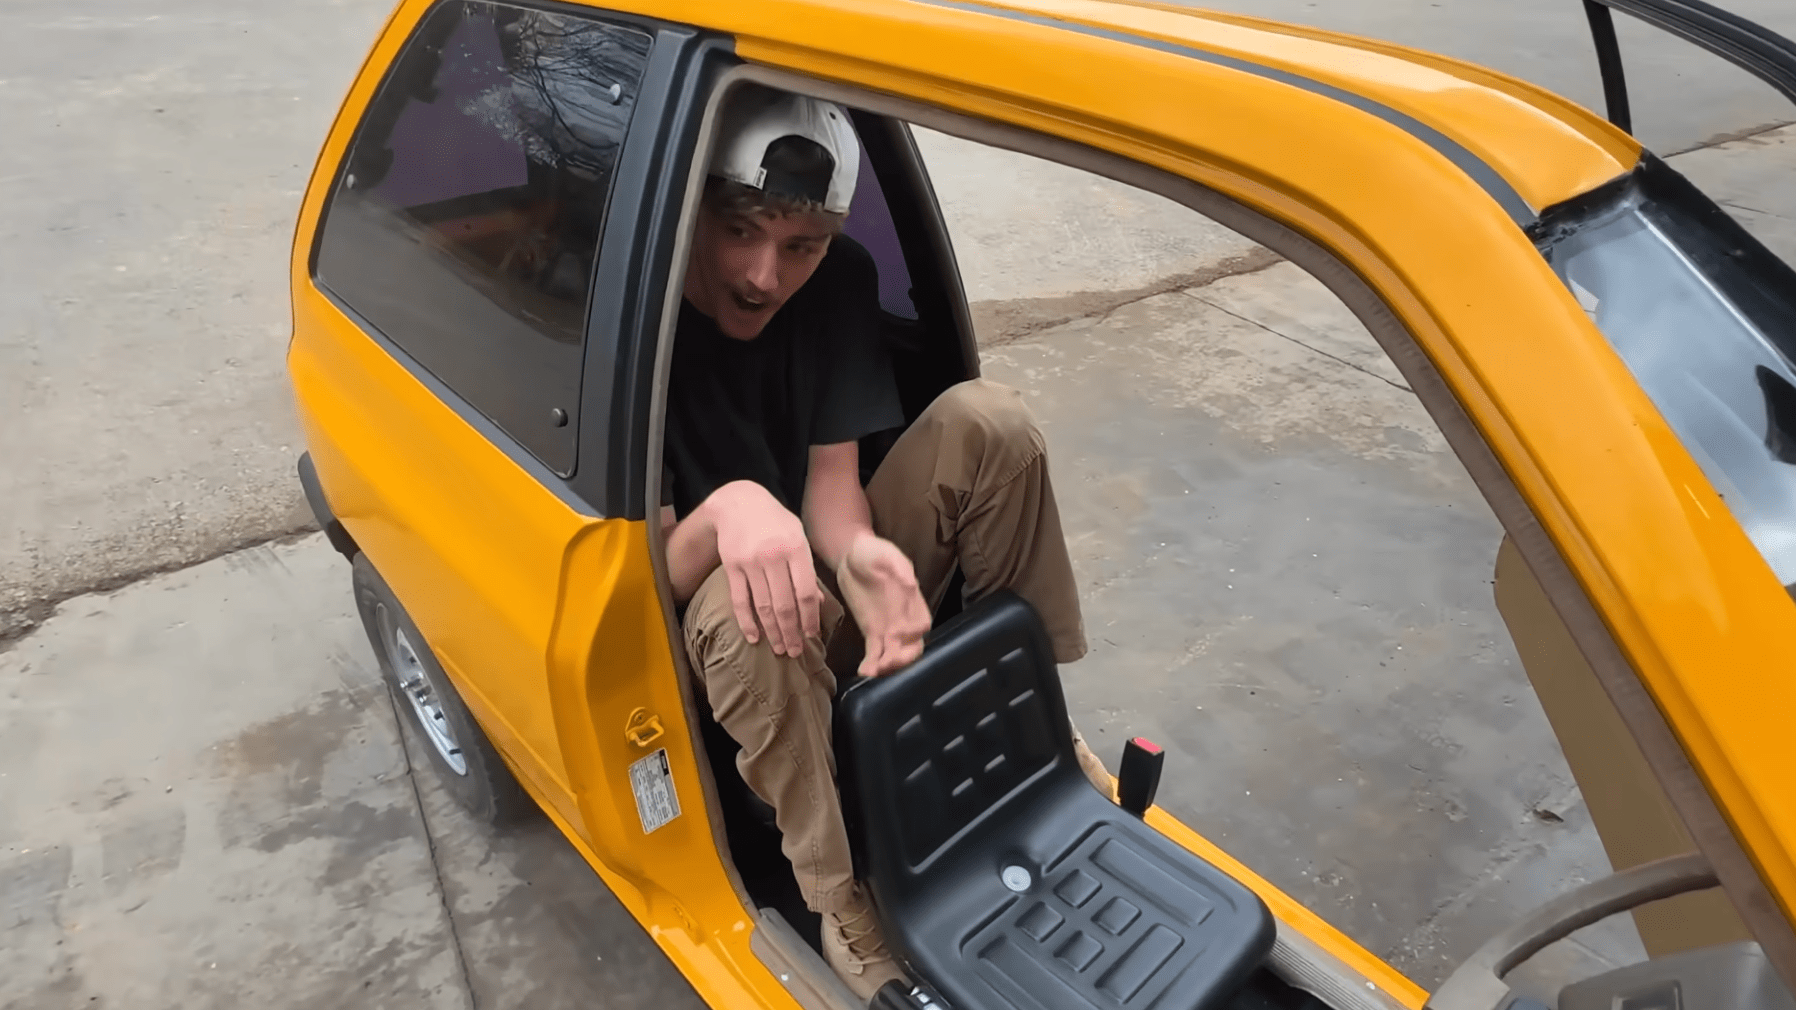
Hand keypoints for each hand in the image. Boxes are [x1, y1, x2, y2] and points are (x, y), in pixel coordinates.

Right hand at [706, 481, 822, 657]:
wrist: (738, 502)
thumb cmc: (775, 522)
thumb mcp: (798, 537)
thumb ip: (807, 569)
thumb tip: (817, 604)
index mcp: (796, 549)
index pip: (806, 593)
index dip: (810, 618)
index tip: (812, 635)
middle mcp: (773, 557)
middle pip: (785, 605)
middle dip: (791, 633)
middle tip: (795, 652)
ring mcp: (750, 563)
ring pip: (764, 607)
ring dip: (772, 632)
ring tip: (780, 649)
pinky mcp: (732, 567)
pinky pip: (740, 601)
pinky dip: (747, 622)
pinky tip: (754, 638)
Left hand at [836, 533, 930, 676]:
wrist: (852, 555)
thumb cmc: (874, 551)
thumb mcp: (887, 554)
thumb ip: (900, 569)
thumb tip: (911, 584)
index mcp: (912, 599)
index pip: (921, 623)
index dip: (914, 633)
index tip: (899, 635)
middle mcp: (904, 617)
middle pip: (912, 645)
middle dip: (903, 657)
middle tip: (888, 662)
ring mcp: (888, 627)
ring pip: (895, 653)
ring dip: (887, 665)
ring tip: (873, 671)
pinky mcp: (872, 632)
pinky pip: (875, 652)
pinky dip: (871, 664)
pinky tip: (863, 671)